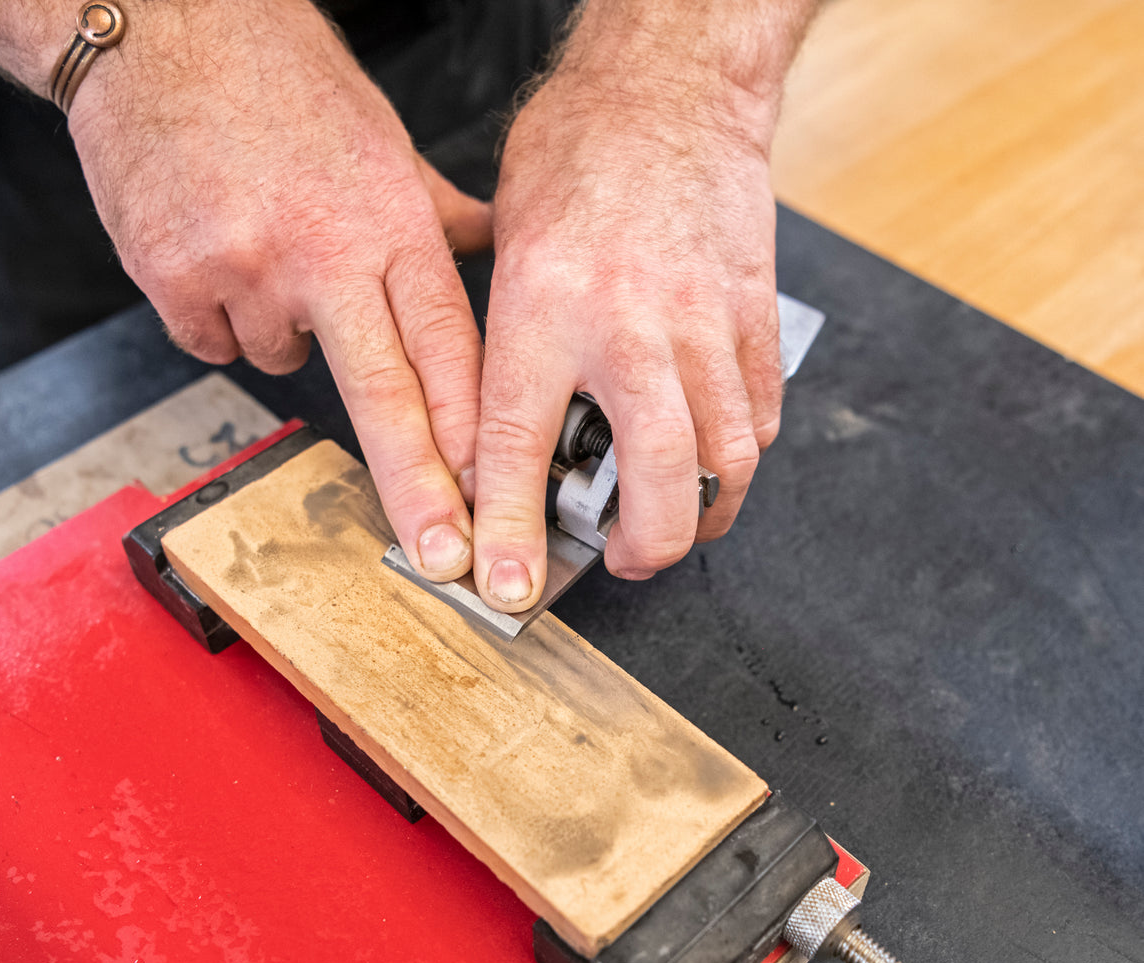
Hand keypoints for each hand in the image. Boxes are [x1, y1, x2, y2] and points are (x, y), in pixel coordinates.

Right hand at [67, 0, 491, 581]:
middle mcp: (325, 254)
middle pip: (384, 396)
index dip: (472, 435)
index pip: (447, 351)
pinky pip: (214, 340)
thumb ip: (440, 216)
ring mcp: (245, 272)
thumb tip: (493, 248)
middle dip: (419, 489)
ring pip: (284, 363)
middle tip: (443, 558)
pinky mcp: (175, 282)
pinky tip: (220, 253)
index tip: (493, 500)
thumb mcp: (386, 141)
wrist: (158, 25)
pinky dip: (221, 315)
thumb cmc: (279, 77)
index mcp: (390, 223)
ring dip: (287, 333)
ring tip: (271, 252)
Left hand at [471, 3, 799, 611]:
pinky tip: (710, 457)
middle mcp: (629, 328)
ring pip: (724, 463)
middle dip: (643, 548)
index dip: (509, 529)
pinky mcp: (754, 317)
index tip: (508, 583)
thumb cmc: (579, 155)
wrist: (672, 84)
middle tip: (623, 559)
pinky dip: (735, 457)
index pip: (518, 447)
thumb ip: (505, 355)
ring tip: (672, 523)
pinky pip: (759, 416)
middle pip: (656, 482)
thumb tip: (497, 445)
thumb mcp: (508, 251)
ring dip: (700, 514)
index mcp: (544, 309)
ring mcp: (704, 325)